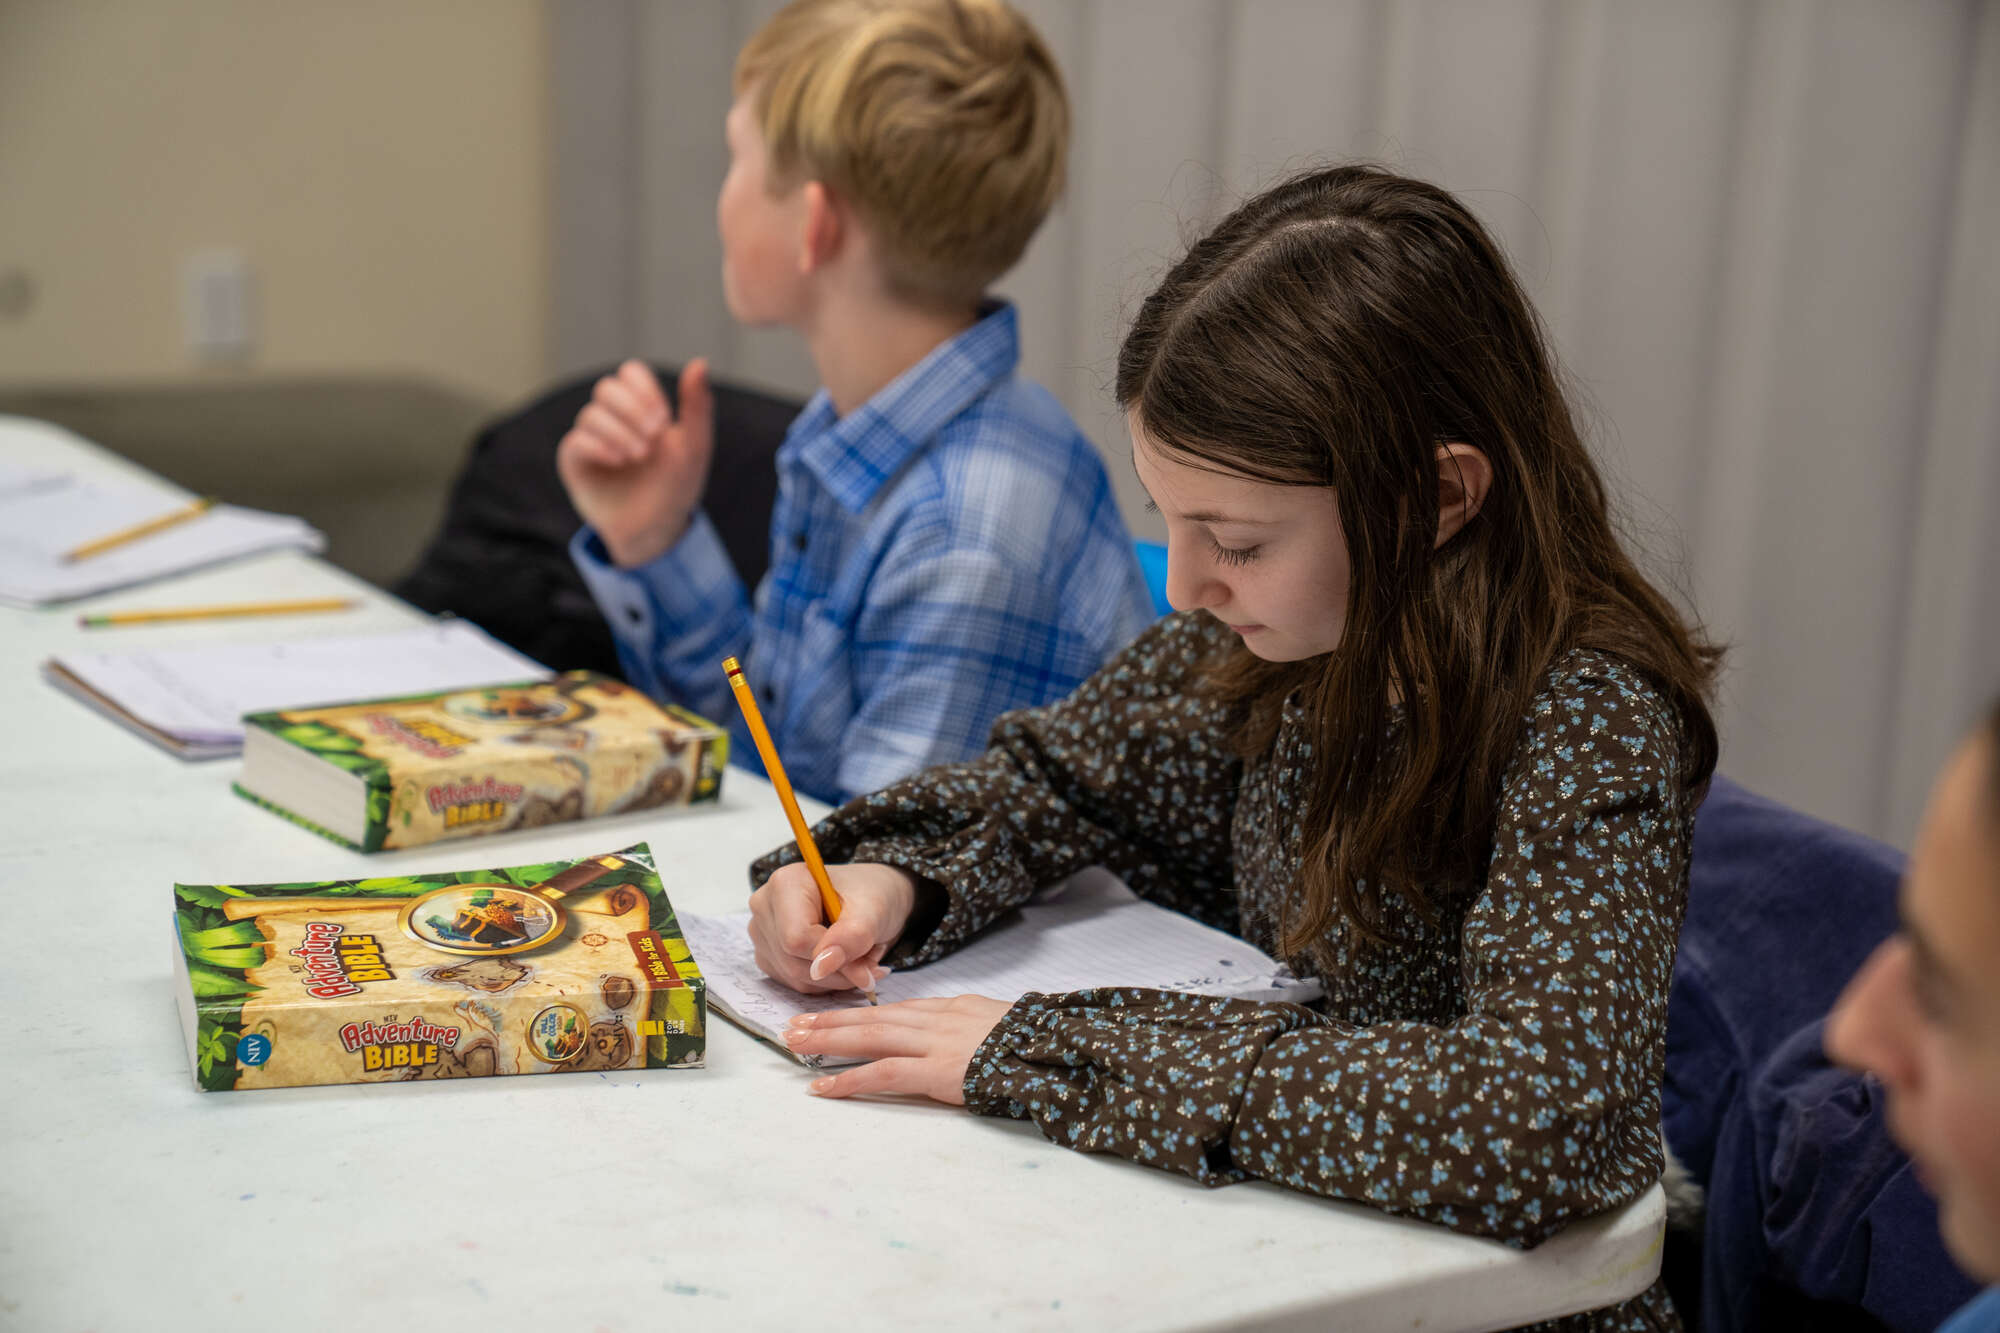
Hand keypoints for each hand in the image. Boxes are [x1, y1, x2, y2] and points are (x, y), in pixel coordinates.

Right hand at [556, 358, 714, 567]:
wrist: (657, 530)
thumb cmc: (677, 486)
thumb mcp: (694, 447)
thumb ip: (697, 406)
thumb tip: (699, 362)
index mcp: (641, 408)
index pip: (630, 373)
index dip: (644, 390)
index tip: (664, 420)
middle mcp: (612, 418)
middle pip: (606, 388)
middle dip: (631, 410)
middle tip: (654, 438)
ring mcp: (591, 438)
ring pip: (591, 414)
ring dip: (619, 432)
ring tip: (639, 456)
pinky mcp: (575, 462)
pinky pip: (576, 441)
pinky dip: (598, 446)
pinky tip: (619, 461)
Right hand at [748, 861, 917, 995]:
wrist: (869, 898)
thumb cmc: (871, 894)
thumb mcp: (874, 910)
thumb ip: (852, 936)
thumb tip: (821, 968)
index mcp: (785, 883)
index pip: (796, 938)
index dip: (833, 955)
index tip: (867, 954)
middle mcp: (766, 907)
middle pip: (793, 960)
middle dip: (840, 968)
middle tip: (871, 955)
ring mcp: (763, 933)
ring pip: (795, 977)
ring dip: (837, 977)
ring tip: (861, 953)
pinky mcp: (769, 956)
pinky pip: (796, 983)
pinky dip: (827, 981)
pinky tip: (842, 960)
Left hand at [783, 995, 1012, 1103]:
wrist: (1052, 1049)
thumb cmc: (1032, 1044)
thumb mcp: (992, 1025)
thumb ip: (964, 1029)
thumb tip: (945, 1038)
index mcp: (950, 1008)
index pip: (895, 1009)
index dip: (858, 1014)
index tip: (829, 1017)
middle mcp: (936, 1019)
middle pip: (873, 1018)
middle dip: (830, 1021)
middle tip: (794, 1025)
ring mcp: (935, 1043)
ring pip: (870, 1037)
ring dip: (829, 1041)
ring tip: (796, 1045)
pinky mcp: (937, 1071)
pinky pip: (884, 1073)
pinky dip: (850, 1079)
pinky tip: (824, 1086)